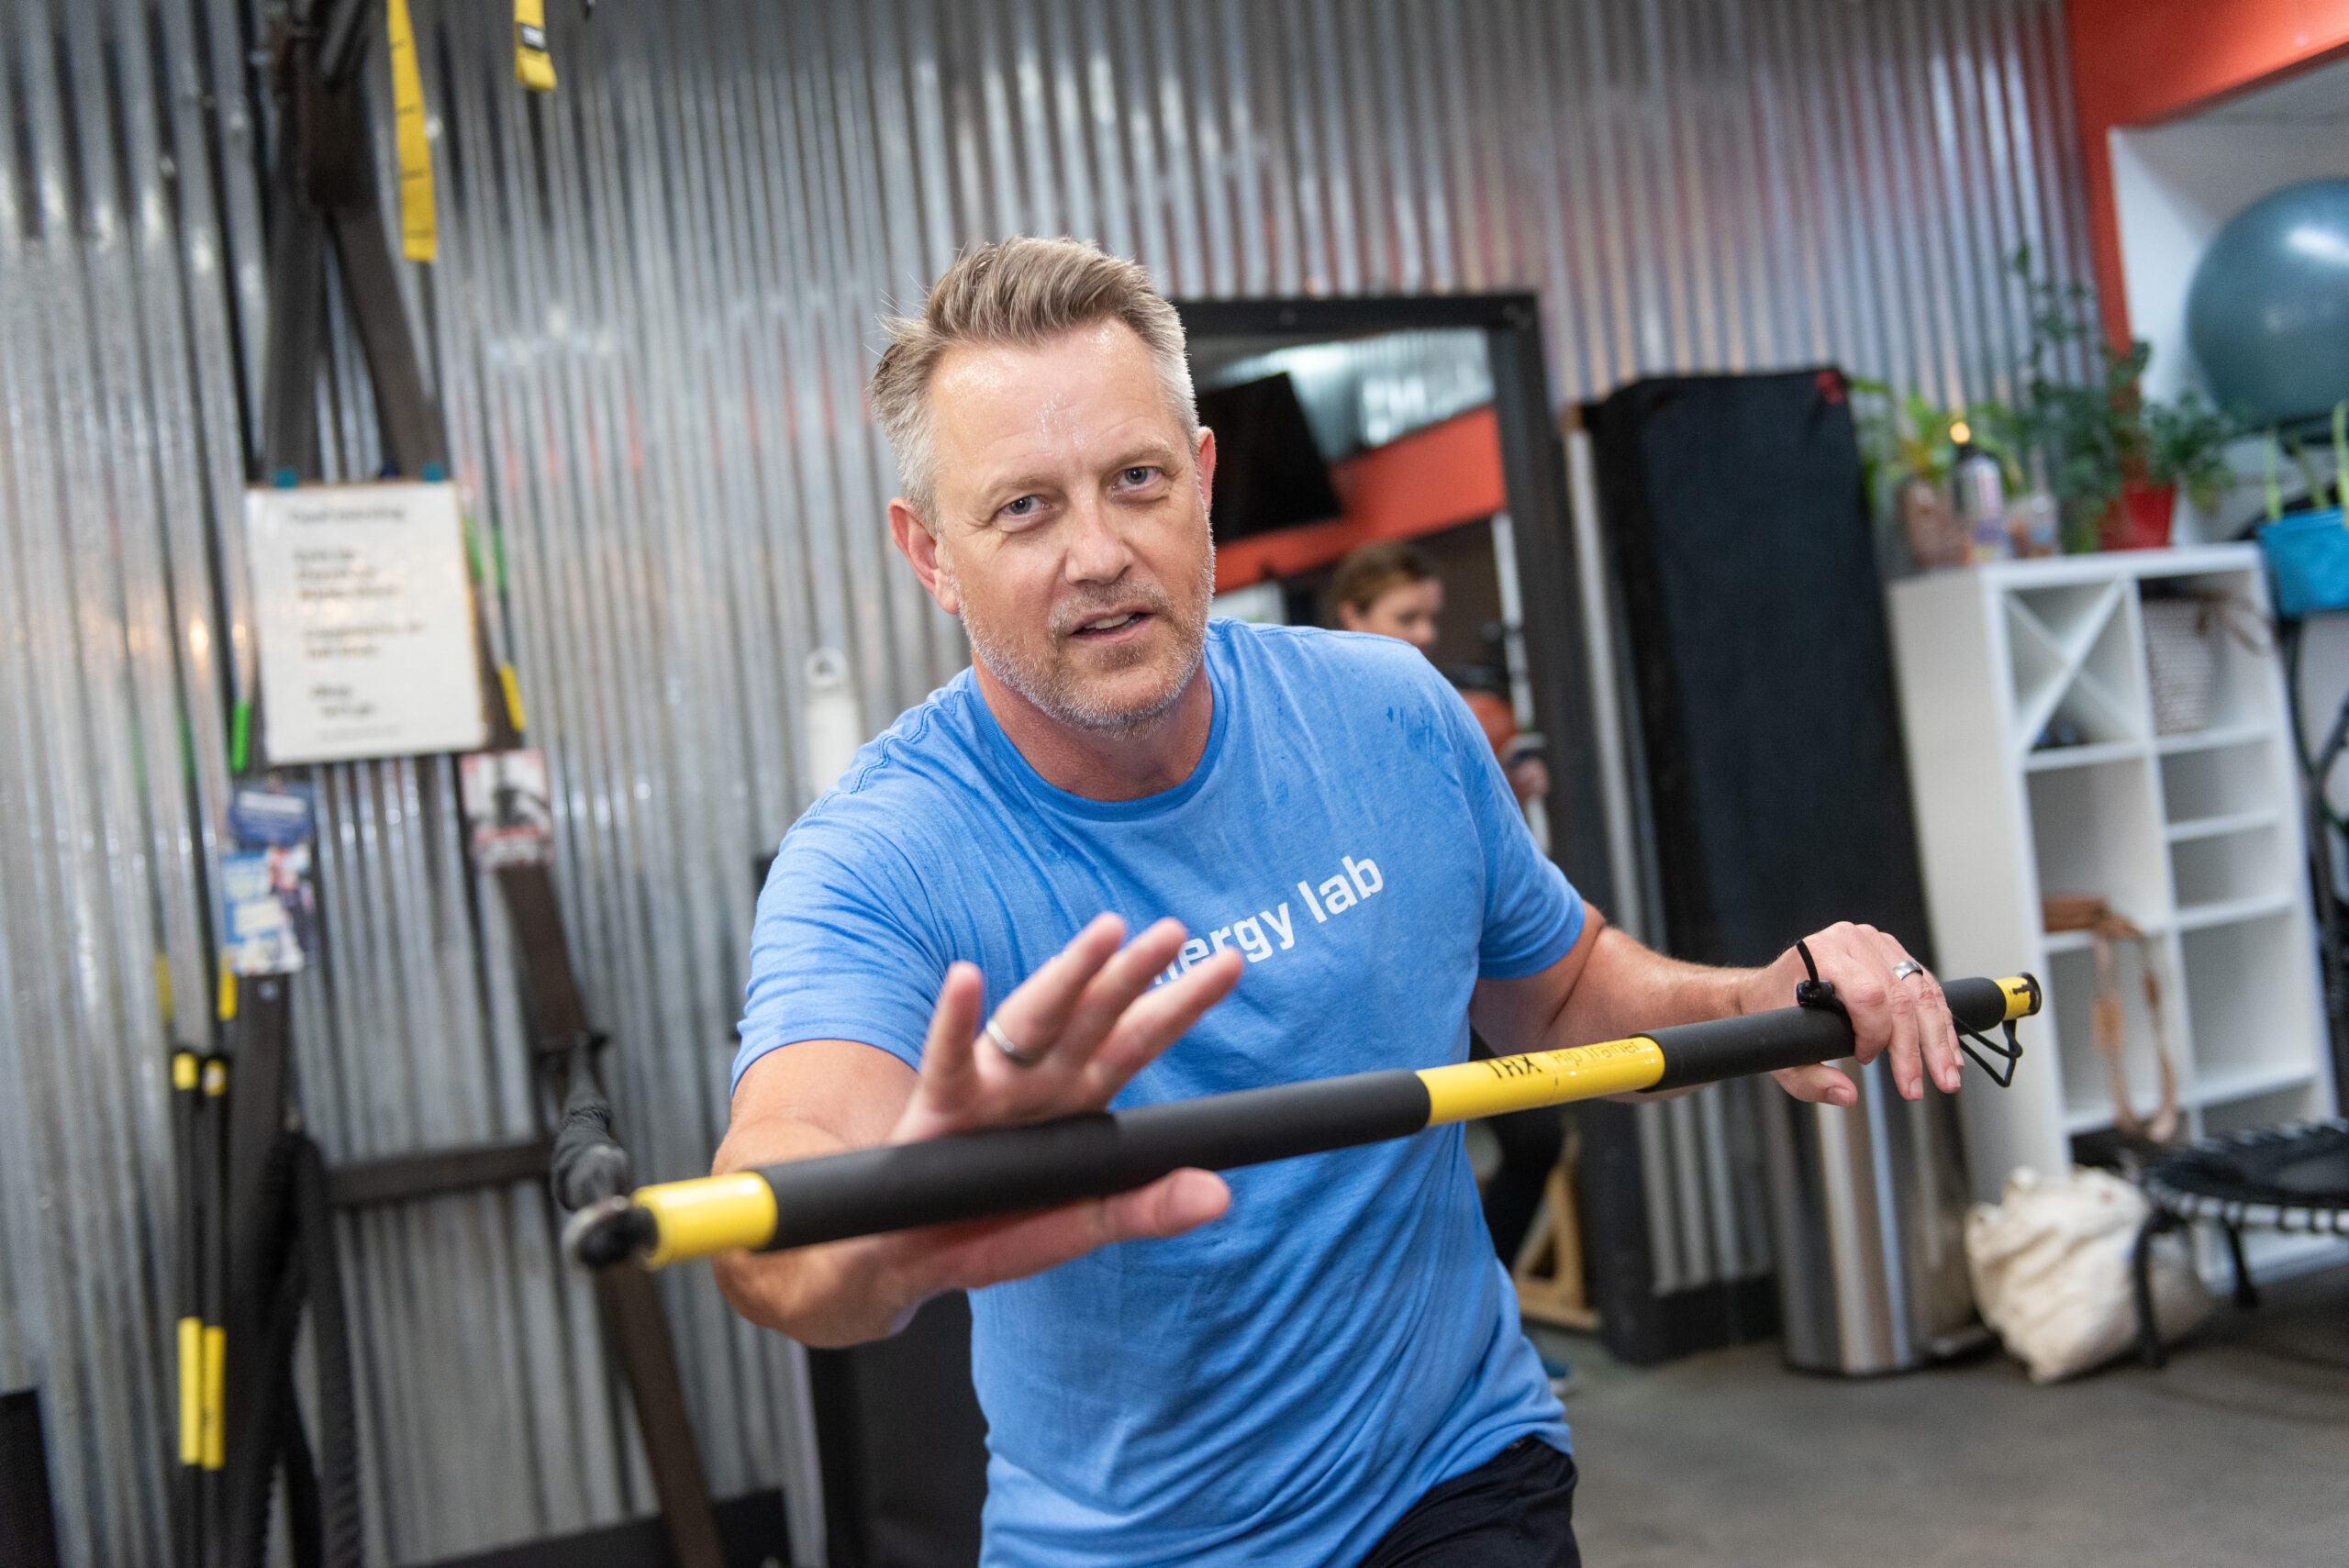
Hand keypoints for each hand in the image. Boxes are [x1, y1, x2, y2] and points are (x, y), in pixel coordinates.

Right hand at [879, 914, 1243, 1305]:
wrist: (914, 1256)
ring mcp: (992, 1086)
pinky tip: (964, 978)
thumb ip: (1148, 1208)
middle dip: (1135, 973)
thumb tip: (1220, 1194)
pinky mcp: (940, 1106)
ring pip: (1036, 1020)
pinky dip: (954, 1018)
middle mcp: (1042, 1079)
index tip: (1230, 962)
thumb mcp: (1083, 1222)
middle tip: (1174, 932)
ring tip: (1105, 934)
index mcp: (1080, 1097)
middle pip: (1097, 1016)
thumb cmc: (998, 1227)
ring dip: (1070, 975)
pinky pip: (949, 1058)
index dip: (1182, 1003)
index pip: (1140, 1039)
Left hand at [1738, 921, 1961, 1106]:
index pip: (1868, 995)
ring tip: (1948, 1076)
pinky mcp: (1891, 952)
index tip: (1866, 1060)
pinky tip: (1948, 1051)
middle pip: (1901, 997)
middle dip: (1919, 1048)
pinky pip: (1926, 987)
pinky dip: (1939, 1022)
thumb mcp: (1781, 1053)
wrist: (1769, 990)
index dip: (1877, 1035)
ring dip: (1939, 1039)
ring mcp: (1874, 943)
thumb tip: (1847, 1095)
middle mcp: (1850, 940)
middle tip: (1928, 1086)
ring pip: (1922, 993)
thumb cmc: (1773, 1016)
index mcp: (1820, 954)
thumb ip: (1810, 1080)